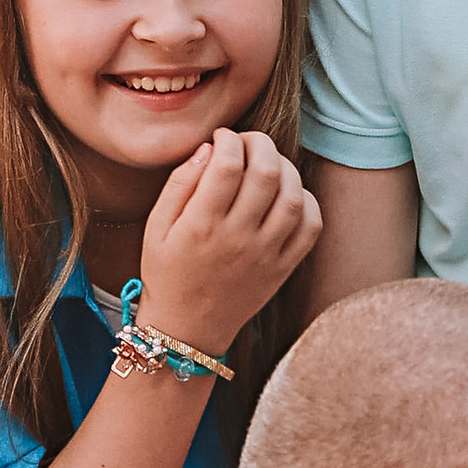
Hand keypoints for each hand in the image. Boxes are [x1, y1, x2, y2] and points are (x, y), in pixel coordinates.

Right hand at [136, 128, 319, 357]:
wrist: (187, 329)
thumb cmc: (167, 273)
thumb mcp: (156, 227)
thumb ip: (179, 184)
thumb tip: (208, 148)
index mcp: (201, 225)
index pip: (228, 165)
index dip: (229, 139)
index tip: (222, 138)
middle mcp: (237, 239)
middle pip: (266, 173)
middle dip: (259, 144)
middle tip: (248, 143)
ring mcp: (265, 255)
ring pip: (293, 196)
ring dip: (285, 168)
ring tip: (268, 164)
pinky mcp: (282, 269)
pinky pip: (311, 228)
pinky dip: (307, 202)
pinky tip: (289, 193)